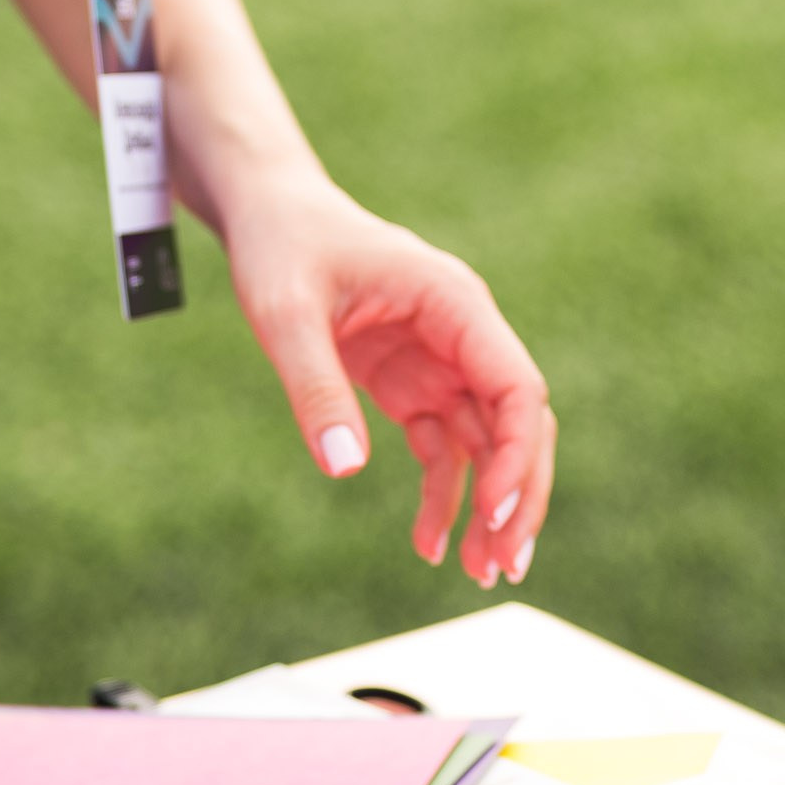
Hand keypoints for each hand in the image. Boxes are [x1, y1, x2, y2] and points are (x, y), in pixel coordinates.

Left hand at [224, 174, 555, 586]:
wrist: (265, 212)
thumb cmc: (281, 245)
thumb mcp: (286, 312)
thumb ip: (316, 386)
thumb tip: (343, 468)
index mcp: (452, 300)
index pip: (516, 384)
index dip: (518, 454)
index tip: (498, 513)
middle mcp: (460, 330)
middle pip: (518, 422)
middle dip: (518, 494)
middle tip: (506, 566)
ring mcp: (440, 358)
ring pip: (489, 443)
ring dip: (489, 506)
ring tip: (477, 572)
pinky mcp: (412, 381)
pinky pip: (444, 447)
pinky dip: (445, 495)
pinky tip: (430, 544)